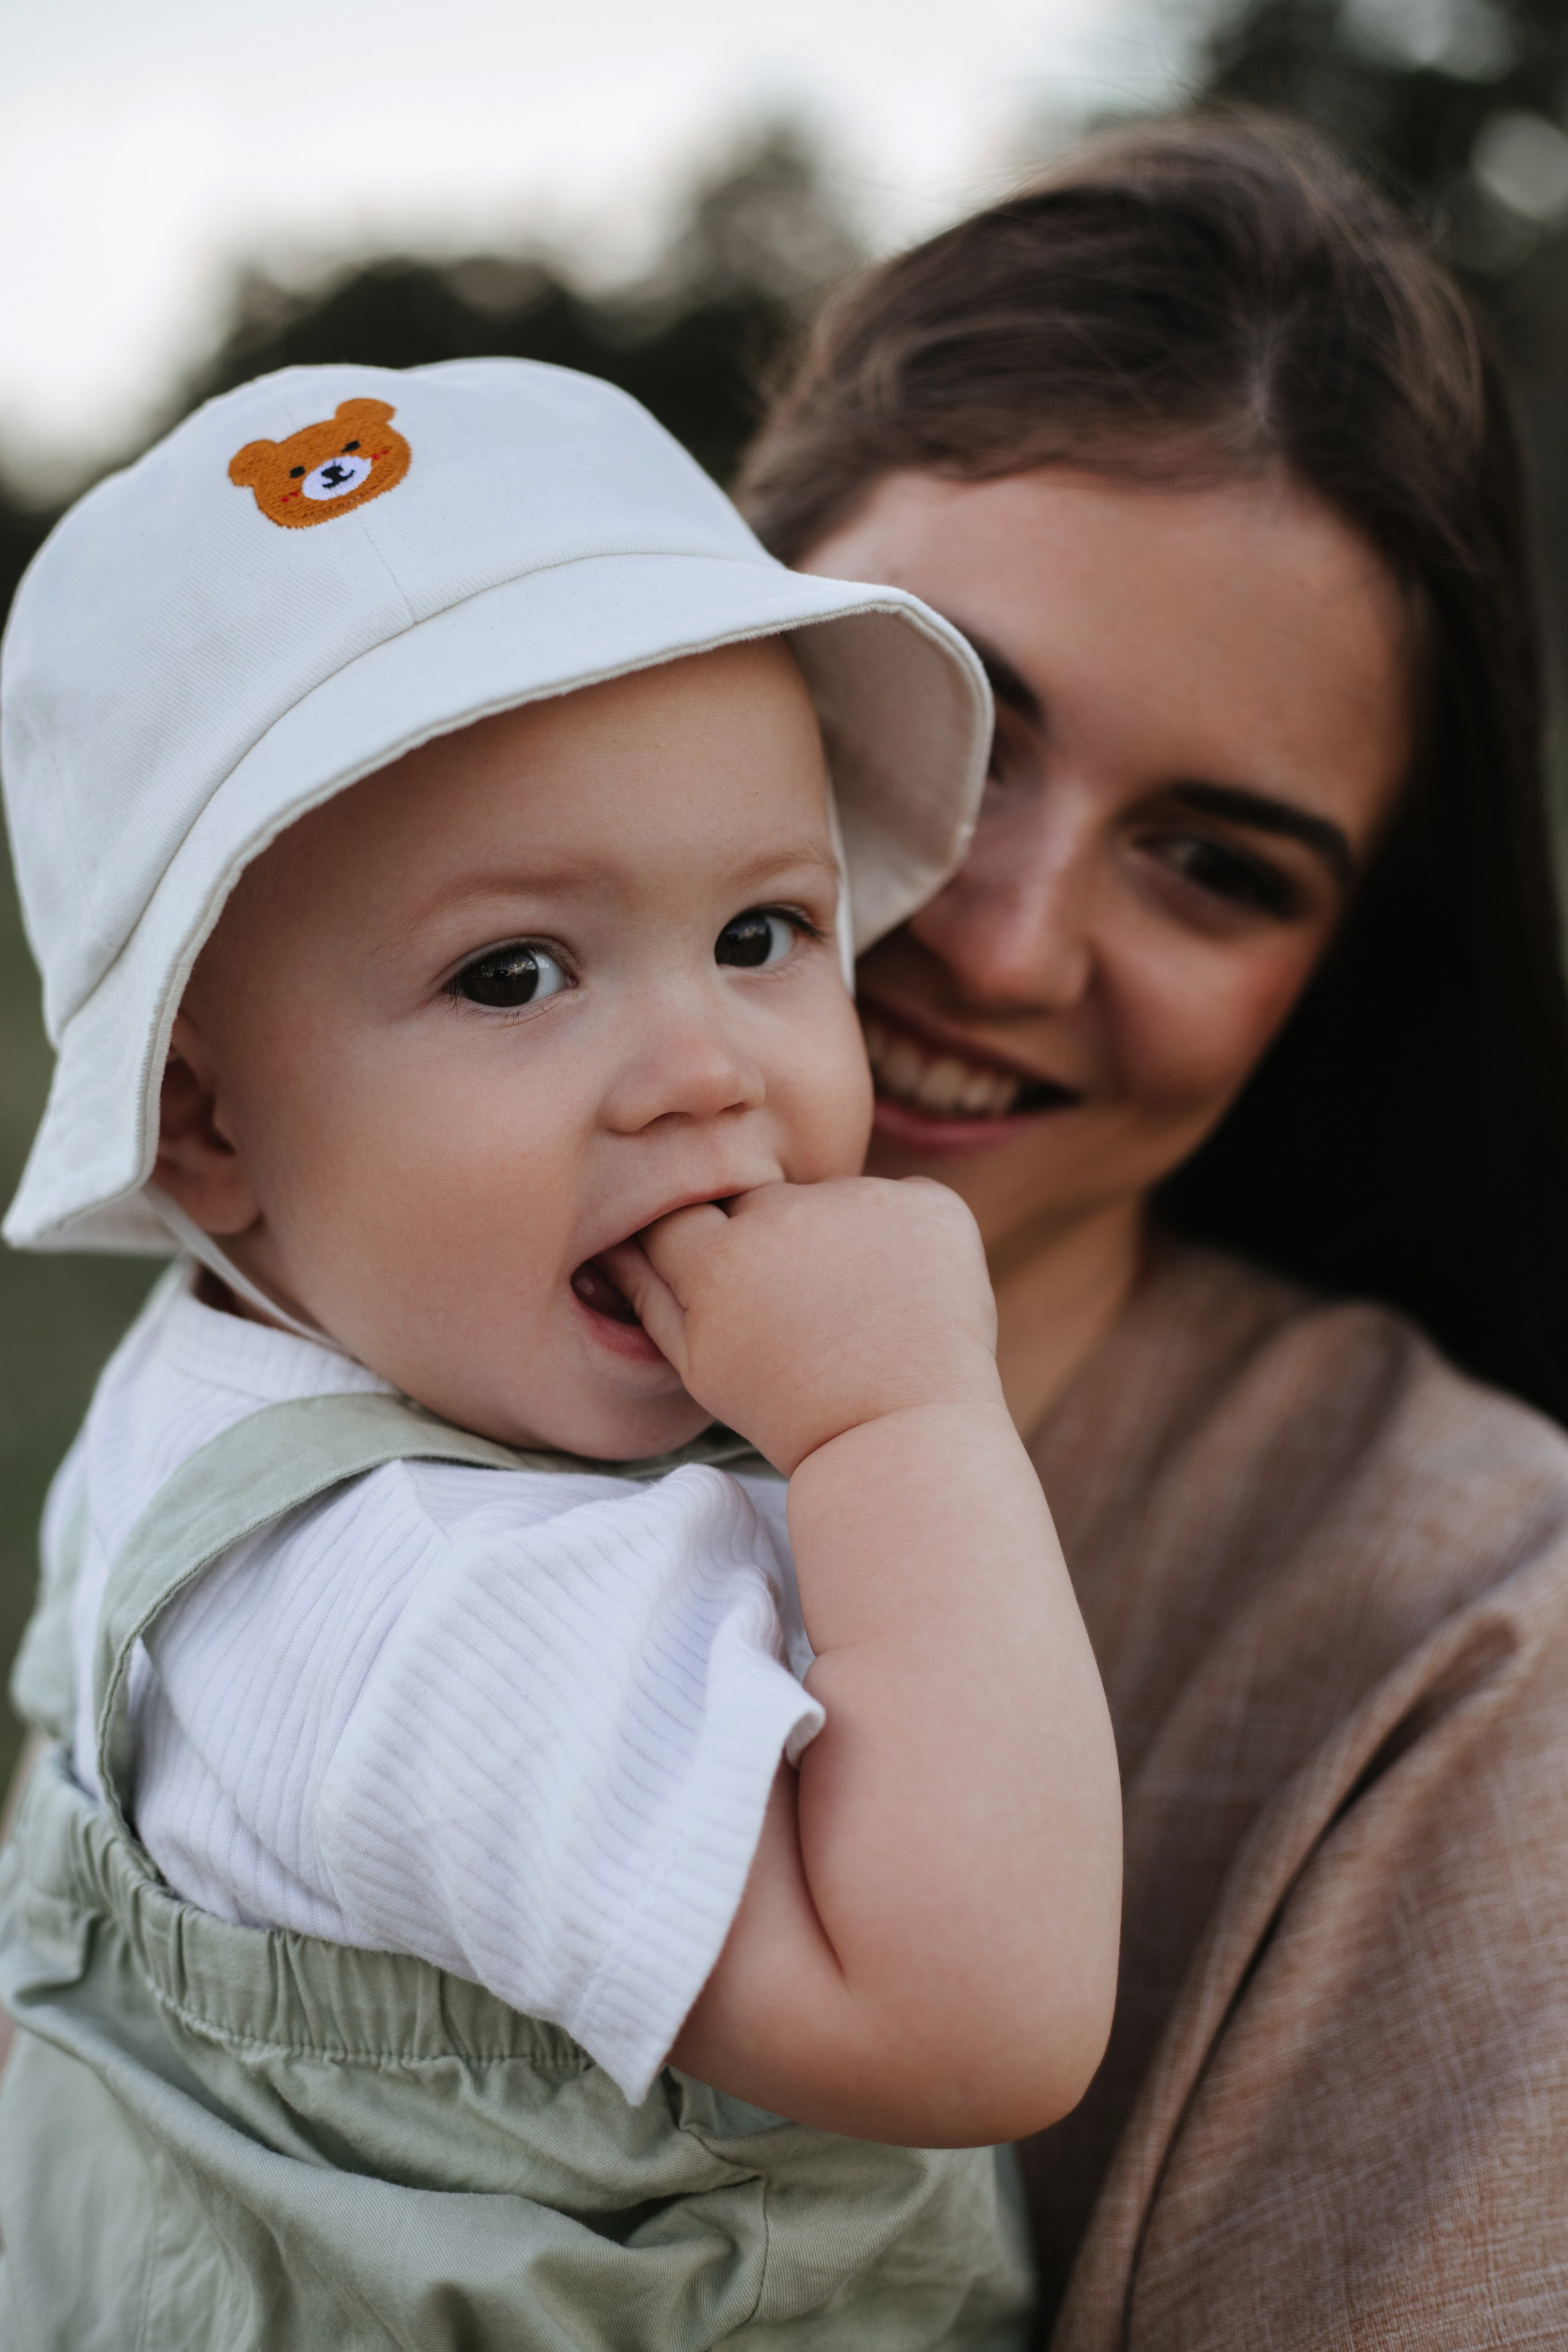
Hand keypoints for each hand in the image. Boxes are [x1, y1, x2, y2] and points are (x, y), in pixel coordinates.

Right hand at [602, 1176, 1000, 1472]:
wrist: (903, 1440)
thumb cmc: (789, 1411)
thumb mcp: (700, 1367)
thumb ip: (649, 1293)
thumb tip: (610, 1236)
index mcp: (717, 1259)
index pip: (684, 1214)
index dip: (706, 1253)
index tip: (734, 1291)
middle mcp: (786, 1215)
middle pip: (761, 1202)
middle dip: (773, 1243)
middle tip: (805, 1314)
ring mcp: (864, 1203)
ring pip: (830, 1201)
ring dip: (837, 1239)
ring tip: (858, 1312)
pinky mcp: (930, 1206)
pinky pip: (899, 1202)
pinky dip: (901, 1239)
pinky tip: (903, 1298)